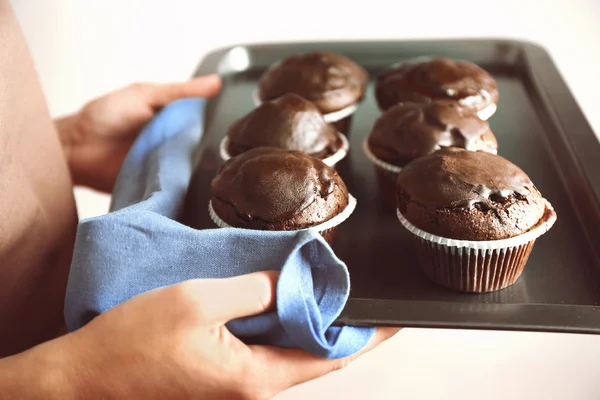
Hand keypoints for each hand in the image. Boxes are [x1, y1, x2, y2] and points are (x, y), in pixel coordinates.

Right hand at [4, 271, 398, 398]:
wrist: (84, 379)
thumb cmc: (131, 345)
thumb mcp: (195, 301)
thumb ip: (250, 289)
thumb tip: (285, 280)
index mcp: (255, 376)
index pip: (331, 356)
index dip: (367, 335)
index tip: (397, 319)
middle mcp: (252, 387)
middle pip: (314, 355)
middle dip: (342, 324)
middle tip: (361, 291)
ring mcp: (236, 384)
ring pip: (289, 351)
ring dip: (309, 321)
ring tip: (324, 288)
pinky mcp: (219, 376)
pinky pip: (264, 349)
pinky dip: (279, 324)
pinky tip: (275, 300)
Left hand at [57, 74, 220, 191]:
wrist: (75, 150)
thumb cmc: (105, 115)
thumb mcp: (146, 94)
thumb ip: (180, 91)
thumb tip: (216, 83)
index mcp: (175, 120)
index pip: (207, 124)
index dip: (223, 126)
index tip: (238, 130)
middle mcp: (175, 144)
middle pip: (205, 151)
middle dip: (217, 153)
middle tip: (230, 156)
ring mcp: (168, 167)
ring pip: (195, 172)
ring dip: (202, 173)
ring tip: (217, 175)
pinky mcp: (159, 188)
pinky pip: (178, 191)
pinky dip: (185, 190)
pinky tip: (197, 190)